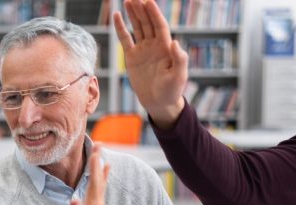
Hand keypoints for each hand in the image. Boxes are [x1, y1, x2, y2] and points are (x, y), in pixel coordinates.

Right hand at [114, 0, 187, 127]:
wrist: (159, 102)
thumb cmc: (172, 91)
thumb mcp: (179, 76)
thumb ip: (179, 59)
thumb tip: (175, 42)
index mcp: (165, 48)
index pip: (159, 26)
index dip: (154, 14)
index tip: (148, 2)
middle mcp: (154, 45)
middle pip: (147, 23)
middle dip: (142, 10)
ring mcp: (143, 50)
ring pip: (137, 27)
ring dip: (133, 14)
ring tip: (127, 1)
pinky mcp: (132, 57)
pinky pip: (125, 39)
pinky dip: (120, 28)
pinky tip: (116, 16)